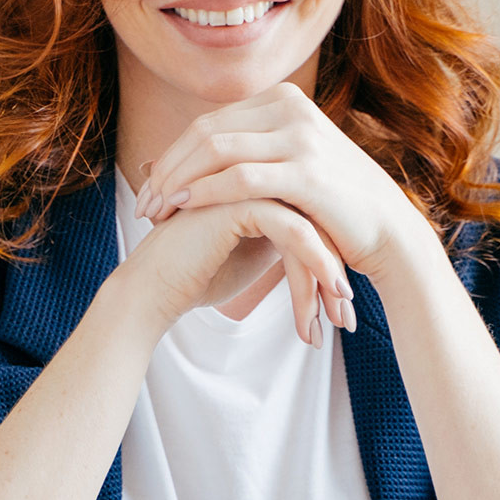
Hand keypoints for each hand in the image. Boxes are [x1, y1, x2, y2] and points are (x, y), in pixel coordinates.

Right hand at [115, 195, 351, 347]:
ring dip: (329, 276)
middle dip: (335, 272)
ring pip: (310, 226)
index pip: (311, 219)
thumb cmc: (198, 278)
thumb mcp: (254, 256)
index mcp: (257, 185)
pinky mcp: (240, 203)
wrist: (152, 290)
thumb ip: (287, 241)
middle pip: (315, 220)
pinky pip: (294, 232)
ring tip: (341, 319)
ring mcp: (246, 186)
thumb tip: (332, 253)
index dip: (331, 261)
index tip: (343, 308)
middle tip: (347, 317)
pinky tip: (325, 299)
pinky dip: (315, 267)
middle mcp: (254, 179)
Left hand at [134, 84, 435, 303]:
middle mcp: (291, 107)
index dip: (173, 155)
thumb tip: (179, 157)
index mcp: (283, 100)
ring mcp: (301, 136)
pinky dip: (205, 191)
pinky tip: (184, 208)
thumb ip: (244, 154)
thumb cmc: (330, 206)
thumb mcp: (286, 166)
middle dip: (168, 169)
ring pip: (217, 150)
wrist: (387, 231)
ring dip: (178, 181)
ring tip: (156, 211)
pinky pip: (241, 177)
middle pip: (206, 132)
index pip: (209, 122)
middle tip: (143, 204)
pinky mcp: (307, 172)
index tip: (149, 188)